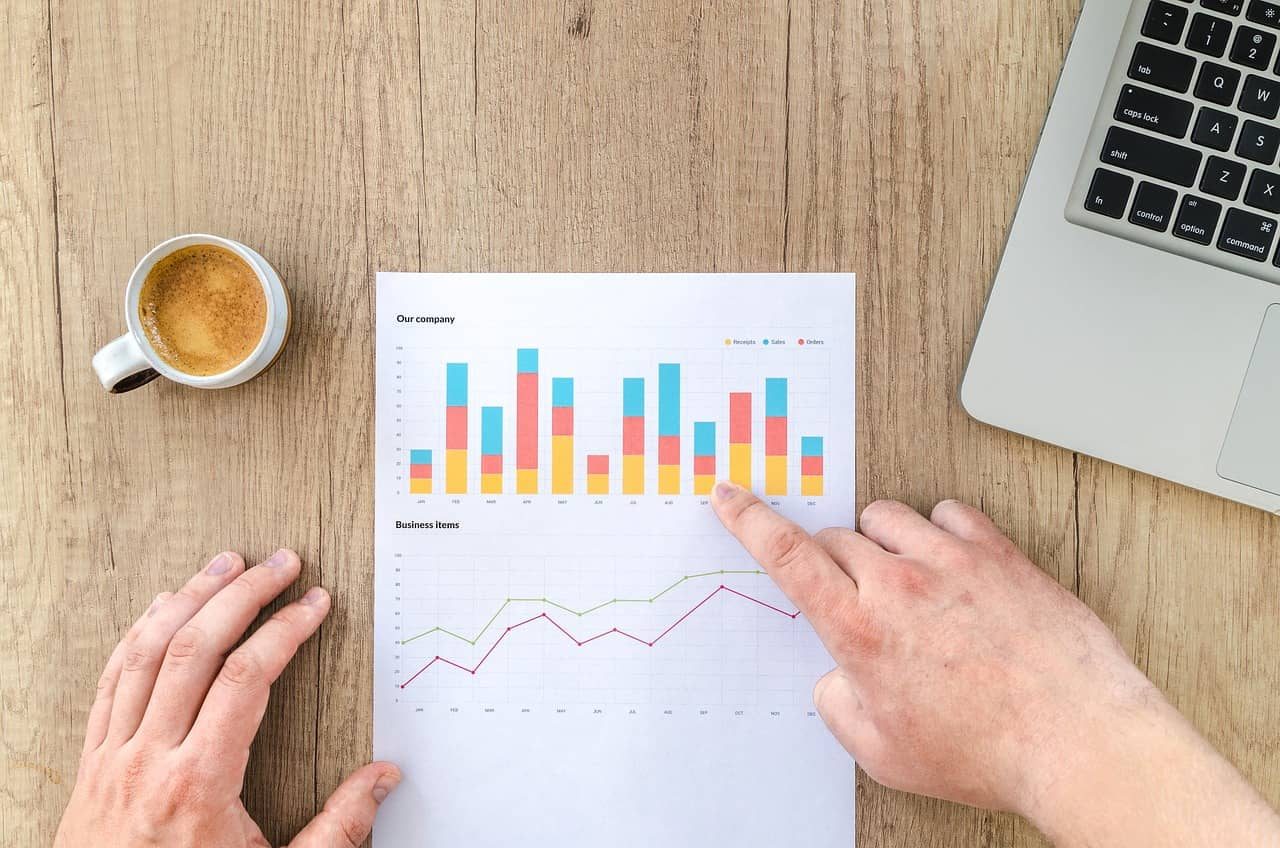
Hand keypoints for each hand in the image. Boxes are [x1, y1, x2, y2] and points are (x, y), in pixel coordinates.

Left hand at [55, 549, 399, 847]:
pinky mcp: (91, 764)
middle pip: (195, 650)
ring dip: (188, 599)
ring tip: (224, 564)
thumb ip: (337, 829)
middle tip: (280, 563)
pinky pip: (110, 681)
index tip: (314, 603)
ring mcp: (113, 758)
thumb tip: (384, 778)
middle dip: (243, 595)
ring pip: (146, 654)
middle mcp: (149, 761)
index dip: (285, 630)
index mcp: (200, 785)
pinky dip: (137, 635)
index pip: (245, 679)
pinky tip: (160, 610)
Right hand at [711, 483, 1279, 845]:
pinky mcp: (997, 553)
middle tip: (855, 596)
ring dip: (881, 541)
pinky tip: (951, 563)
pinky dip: (938, 531)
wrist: (1075, 738)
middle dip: (832, 561)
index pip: (786, 556)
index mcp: (860, 630)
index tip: (730, 496)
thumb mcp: (885, 754)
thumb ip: (840, 707)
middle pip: (835, 537)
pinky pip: (948, 513)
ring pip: (886, 517)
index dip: (748, 520)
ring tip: (905, 581)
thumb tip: (838, 679)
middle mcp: (898, 584)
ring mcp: (950, 561)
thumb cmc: (988, 752)